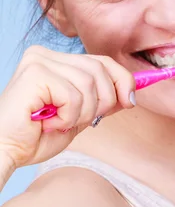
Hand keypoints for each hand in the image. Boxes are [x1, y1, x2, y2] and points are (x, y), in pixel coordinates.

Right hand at [0, 46, 134, 171]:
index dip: (122, 80)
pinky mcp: (34, 74)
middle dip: (104, 101)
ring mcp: (39, 61)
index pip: (101, 60)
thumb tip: (130, 93)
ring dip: (82, 113)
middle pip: (99, 69)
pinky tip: (49, 123)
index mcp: (56, 60)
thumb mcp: (79, 117)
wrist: (6, 151)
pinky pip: (73, 95)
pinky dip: (68, 117)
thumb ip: (101, 101)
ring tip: (60, 123)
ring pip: (89, 84)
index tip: (130, 101)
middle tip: (84, 121)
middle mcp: (46, 55)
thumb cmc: (35, 137)